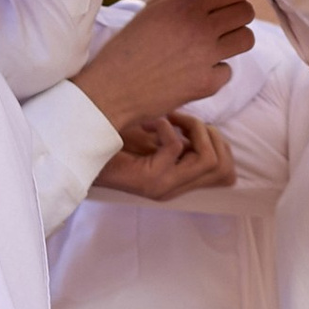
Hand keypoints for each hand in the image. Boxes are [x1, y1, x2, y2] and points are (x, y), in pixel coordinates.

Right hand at [74, 0, 254, 126]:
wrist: (113, 88)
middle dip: (236, 15)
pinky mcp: (207, 84)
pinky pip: (228, 70)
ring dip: (233, 40)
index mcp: (187, 3)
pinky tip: (194, 70)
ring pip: (247, 39)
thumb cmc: (132, 43)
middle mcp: (200, 27)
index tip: (227, 0)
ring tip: (211, 45)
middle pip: (247, 12)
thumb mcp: (155, 7)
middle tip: (218, 24)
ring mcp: (206, 57)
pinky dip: (215, 70)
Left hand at [95, 113, 237, 200]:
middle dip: (211, 136)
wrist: (80, 149)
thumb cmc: (114, 138)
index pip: (228, 174)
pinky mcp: (148, 181)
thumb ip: (182, 138)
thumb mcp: (156, 137)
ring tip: (170, 119)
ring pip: (208, 161)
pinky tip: (149, 122)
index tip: (191, 125)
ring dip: (195, 130)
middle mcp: (175, 188)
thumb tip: (208, 129)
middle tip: (183, 121)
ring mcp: (163, 187)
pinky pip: (175, 149)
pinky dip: (165, 127)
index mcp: (180, 180)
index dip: (219, 143)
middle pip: (225, 169)